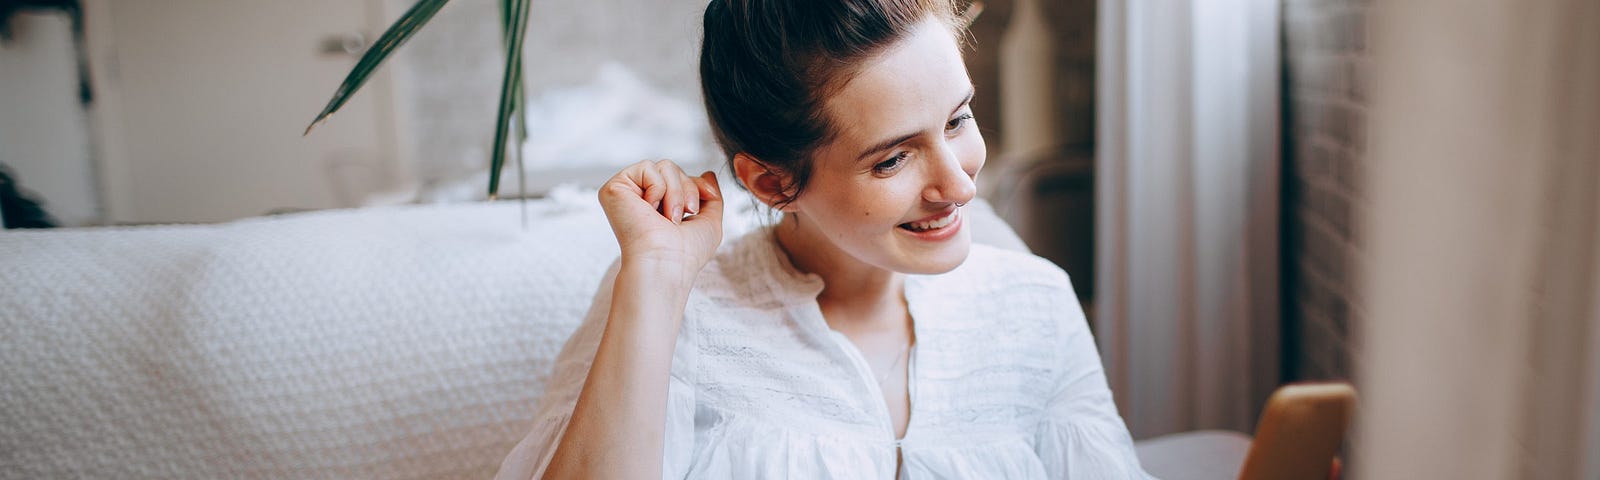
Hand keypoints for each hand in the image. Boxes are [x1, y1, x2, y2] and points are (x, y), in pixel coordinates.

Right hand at [598, 160, 723, 276]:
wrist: (667, 262)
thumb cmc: (687, 252)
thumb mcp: (709, 221)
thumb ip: (711, 196)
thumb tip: (708, 174)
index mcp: (659, 206)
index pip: (680, 177)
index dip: (695, 187)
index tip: (696, 209)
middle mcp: (641, 198)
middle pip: (673, 168)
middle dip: (687, 190)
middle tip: (682, 217)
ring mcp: (627, 193)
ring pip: (664, 166)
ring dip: (675, 193)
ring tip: (668, 218)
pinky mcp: (615, 188)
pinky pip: (648, 167)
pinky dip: (658, 189)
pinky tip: (649, 210)